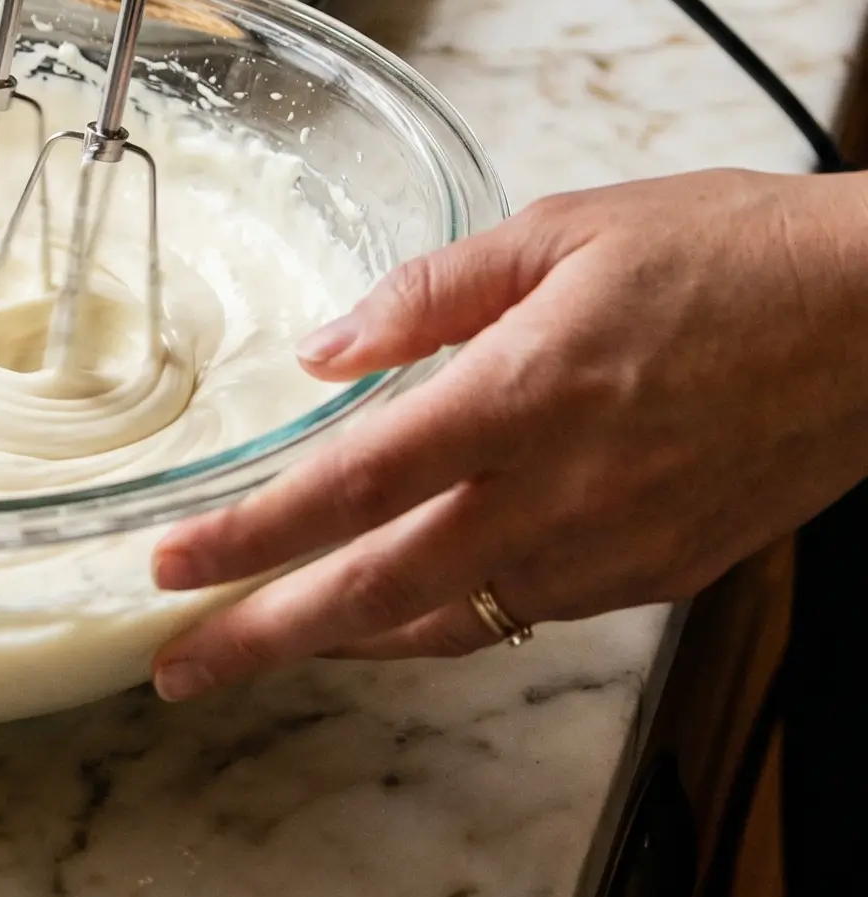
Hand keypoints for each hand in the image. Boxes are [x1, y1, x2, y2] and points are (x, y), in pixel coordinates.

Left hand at [147, 170, 867, 701]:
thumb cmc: (726, 255)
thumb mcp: (557, 228)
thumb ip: (427, 293)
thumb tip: (326, 351)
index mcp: (520, 397)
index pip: (348, 488)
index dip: (246, 536)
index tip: (169, 564)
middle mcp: (558, 495)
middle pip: (377, 592)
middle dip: (264, 639)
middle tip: (180, 668)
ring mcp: (612, 551)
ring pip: (448, 623)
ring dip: (346, 640)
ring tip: (266, 646)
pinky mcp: (657, 574)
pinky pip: (522, 615)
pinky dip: (442, 620)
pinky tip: (398, 606)